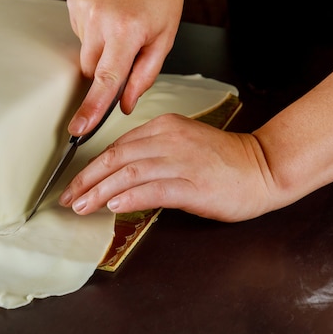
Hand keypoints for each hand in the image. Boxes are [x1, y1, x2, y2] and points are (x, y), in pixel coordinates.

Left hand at [59, 114, 277, 221]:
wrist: (264, 167)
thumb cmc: (223, 161)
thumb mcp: (181, 146)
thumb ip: (150, 154)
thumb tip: (116, 176)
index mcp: (163, 126)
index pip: (116, 146)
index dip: (91, 167)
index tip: (75, 184)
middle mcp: (168, 139)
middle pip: (115, 158)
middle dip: (86, 180)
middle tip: (68, 198)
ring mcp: (181, 160)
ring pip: (128, 173)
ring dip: (99, 192)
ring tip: (82, 206)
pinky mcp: (194, 183)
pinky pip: (154, 188)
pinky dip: (130, 196)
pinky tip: (113, 206)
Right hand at [66, 0, 185, 136]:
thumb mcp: (165, 38)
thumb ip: (144, 76)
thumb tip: (124, 106)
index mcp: (127, 31)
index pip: (106, 80)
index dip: (92, 109)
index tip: (79, 129)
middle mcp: (101, 20)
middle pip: (91, 70)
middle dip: (106, 70)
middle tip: (126, 48)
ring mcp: (83, 9)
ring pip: (84, 53)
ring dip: (100, 49)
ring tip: (119, 25)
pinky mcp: (73, 2)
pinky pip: (79, 34)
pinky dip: (93, 32)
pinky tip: (108, 15)